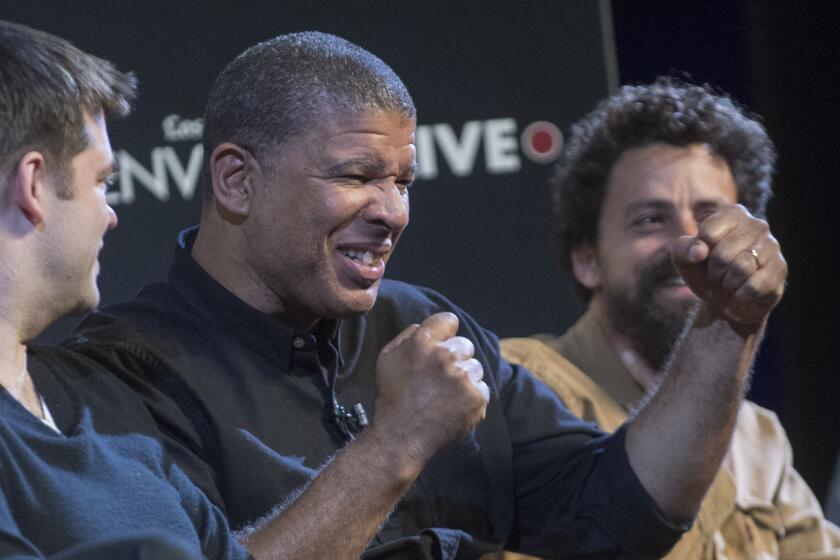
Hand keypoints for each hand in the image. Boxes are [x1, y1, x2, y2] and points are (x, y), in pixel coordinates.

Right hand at [372, 312, 488, 465]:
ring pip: (475, 367)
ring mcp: (463, 377)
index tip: (441, 345)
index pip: (448, 320)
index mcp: (422, 342)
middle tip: (439, 379)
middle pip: (465, 344)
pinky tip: (453, 407)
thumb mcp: (388, 358)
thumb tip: (424, 325)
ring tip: (444, 396)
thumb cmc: (393, 397)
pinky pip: (482, 389)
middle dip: (455, 358)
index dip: (445, 332)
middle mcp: (445, 356)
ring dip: (464, 378)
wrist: (402, 437)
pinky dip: (471, 398)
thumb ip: (407, 336)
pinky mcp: (477, 397)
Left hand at [673, 204, 786, 333]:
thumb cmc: (704, 272)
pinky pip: (755, 285)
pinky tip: (742, 291)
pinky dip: (742, 293)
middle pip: (723, 253)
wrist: (725, 300)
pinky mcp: (780, 270)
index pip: (708, 232)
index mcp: (732, 215)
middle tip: (718, 274)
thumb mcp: (685, 259)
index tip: (704, 257)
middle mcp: (757, 225)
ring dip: (728, 282)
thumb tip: (699, 251)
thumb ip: (683, 248)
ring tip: (730, 281)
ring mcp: (772, 247)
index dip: (699, 252)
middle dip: (714, 271)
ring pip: (741, 268)